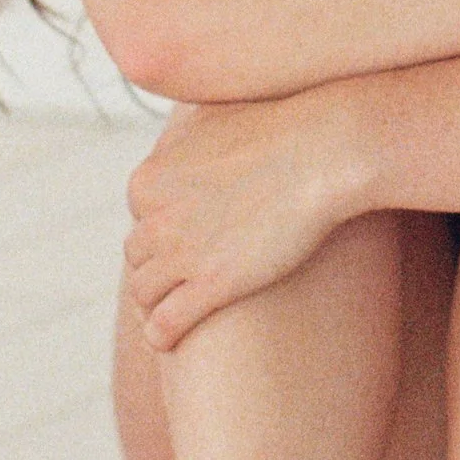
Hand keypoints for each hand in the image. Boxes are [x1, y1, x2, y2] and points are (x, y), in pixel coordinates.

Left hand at [123, 94, 347, 348]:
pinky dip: (161, 335)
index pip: (139, 215)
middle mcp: (156, 217)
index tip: (184, 237)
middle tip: (181, 276)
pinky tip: (169, 341)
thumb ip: (184, 135)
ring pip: (145, 292)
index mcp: (149, 179)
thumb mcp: (210, 118)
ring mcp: (181, 253)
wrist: (321, 149)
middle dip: (157, 266)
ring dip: (155, 304)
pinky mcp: (212, 285)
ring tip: (172, 311)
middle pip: (138, 255)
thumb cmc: (279, 126)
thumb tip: (179, 135)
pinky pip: (165, 324)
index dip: (162, 228)